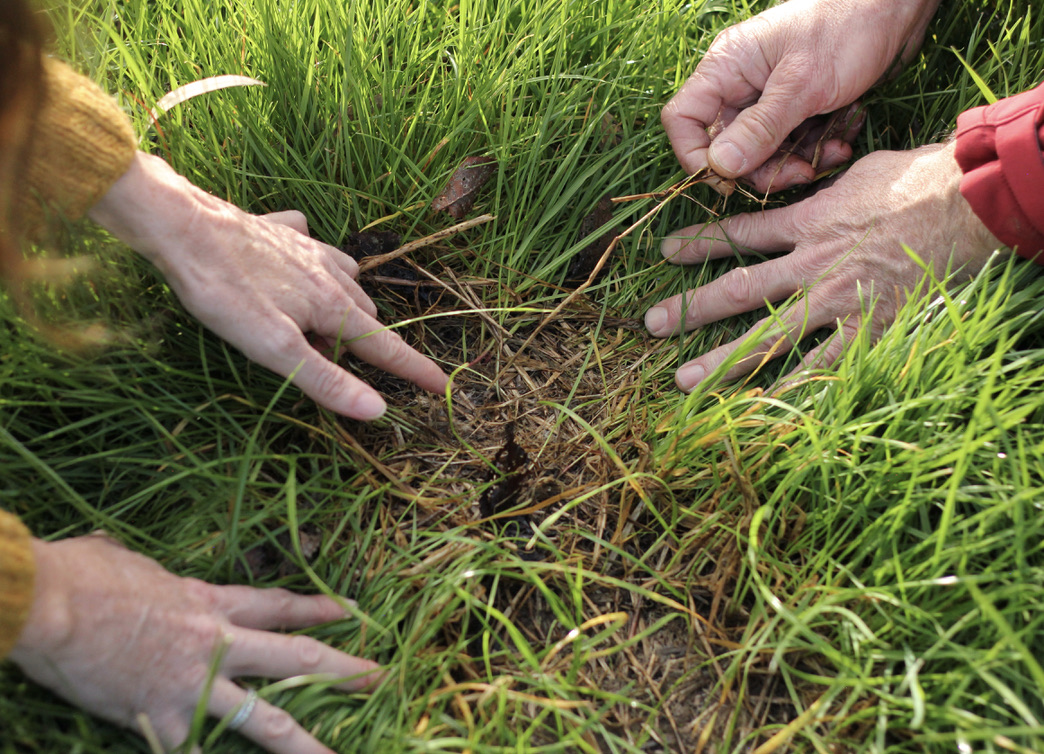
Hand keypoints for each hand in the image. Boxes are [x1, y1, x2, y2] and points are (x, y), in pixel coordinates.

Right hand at [10, 533, 379, 753]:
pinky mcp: (165, 721)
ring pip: (265, 719)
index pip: (280, 605)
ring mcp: (196, 686)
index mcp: (210, 601)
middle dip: (341, 668)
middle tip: (378, 676)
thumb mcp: (128, 560)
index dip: (318, 608)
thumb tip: (126, 561)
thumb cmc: (83, 573)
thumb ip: (147, 573)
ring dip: (304, 742)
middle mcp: (218, 643)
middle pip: (294, 656)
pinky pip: (195, 751)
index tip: (350, 612)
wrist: (51, 605)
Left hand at [88, 151, 448, 420]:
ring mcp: (304, 247)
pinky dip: (313, 258)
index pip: (383, 346)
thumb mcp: (274, 348)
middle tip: (335, 363)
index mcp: (332, 305)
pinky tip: (296, 260)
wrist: (181, 227)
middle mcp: (328, 272)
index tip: (441, 386)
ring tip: (323, 320)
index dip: (413, 369)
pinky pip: (309, 244)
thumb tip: (376, 410)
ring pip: (346, 276)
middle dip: (365, 339)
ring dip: (346, 300)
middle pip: (365, 313)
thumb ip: (325, 379)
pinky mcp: (277, 229)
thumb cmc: (225, 292)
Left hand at [644, 140, 1003, 390]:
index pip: (740, 233)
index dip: (699, 243)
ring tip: (685, 381)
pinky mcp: (868, 330)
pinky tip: (760, 411)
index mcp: (808, 222)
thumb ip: (827, 192)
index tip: (665, 252)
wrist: (968, 203)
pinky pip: (823, 368)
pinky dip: (791, 390)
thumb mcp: (861, 173)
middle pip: (739, 290)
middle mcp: (811, 264)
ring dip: (723, 360)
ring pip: (768, 336)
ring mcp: (837, 300)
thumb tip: (815, 189)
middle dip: (691, 308)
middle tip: (651, 324)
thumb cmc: (922, 180)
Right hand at [662, 0, 940, 191]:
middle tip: (799, 173)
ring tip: (832, 154)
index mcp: (727, 67)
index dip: (696, 156)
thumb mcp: (804, 84)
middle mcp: (741, 83)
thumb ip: (760, 128)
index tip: (729, 180)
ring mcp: (769, 96)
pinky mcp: (798, 106)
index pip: (684, 120)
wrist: (898, 5)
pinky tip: (843, 141)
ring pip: (761, 151)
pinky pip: (792, 142)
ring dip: (794, 163)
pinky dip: (815, 149)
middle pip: (725, 145)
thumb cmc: (848, 27)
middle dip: (760, 168)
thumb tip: (718, 167)